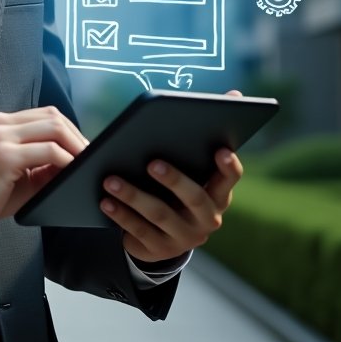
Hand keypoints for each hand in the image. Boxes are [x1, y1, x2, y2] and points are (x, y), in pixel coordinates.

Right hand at [0, 107, 87, 241]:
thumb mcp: (12, 174)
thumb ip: (39, 166)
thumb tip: (70, 164)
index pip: (44, 115)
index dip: (69, 130)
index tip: (82, 149)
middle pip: (52, 116)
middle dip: (78, 136)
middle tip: (91, 157)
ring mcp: (0, 137)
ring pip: (53, 128)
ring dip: (76, 146)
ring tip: (85, 163)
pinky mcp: (4, 156)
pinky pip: (48, 152)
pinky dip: (66, 160)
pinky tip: (71, 172)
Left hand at [99, 89, 244, 264]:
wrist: (162, 234)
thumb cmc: (178, 185)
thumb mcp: (192, 163)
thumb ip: (206, 131)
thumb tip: (236, 92)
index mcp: (218, 192)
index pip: (229, 178)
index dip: (228, 166)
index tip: (220, 149)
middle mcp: (207, 218)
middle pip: (194, 198)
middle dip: (174, 180)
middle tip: (151, 163)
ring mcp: (185, 236)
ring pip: (161, 215)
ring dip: (134, 196)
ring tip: (110, 179)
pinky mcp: (160, 249)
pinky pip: (139, 232)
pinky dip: (120, 214)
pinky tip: (104, 200)